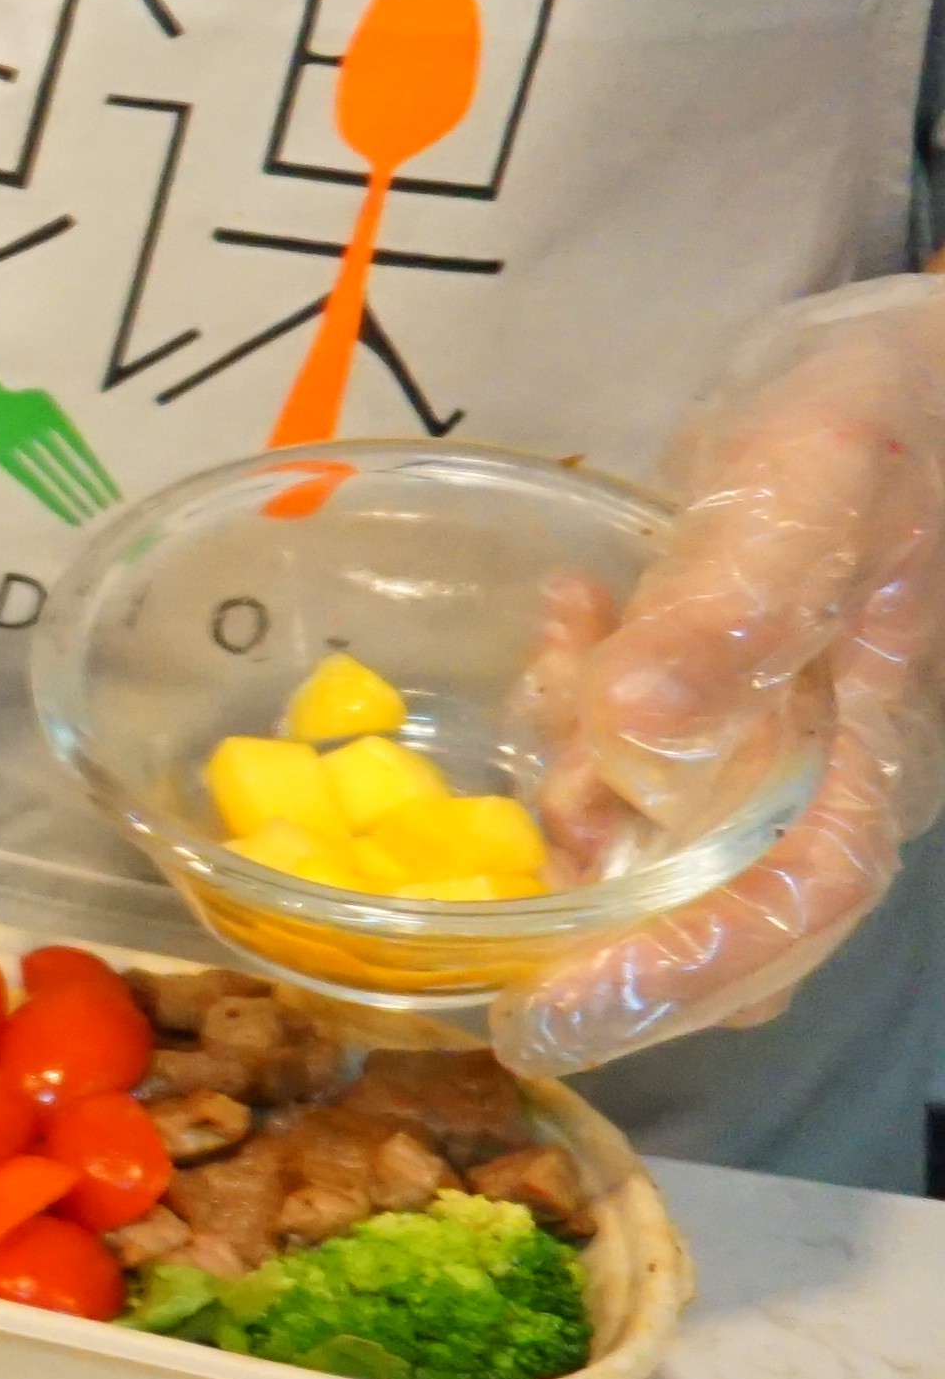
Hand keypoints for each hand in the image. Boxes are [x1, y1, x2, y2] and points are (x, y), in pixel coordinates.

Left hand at [498, 275, 944, 1077]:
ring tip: (564, 663)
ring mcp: (767, 728)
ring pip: (650, 828)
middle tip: (476, 911)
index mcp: (869, 746)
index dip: (672, 976)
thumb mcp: (812, 482)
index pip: (785, 905)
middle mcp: (817, 764)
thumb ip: (737, 605)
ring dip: (571, 789)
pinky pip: (628, 742)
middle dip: (588, 921)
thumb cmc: (887, 410)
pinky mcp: (718, 683)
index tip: (548, 1018)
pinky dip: (576, 704)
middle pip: (708, 903)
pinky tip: (572, 612)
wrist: (918, 360)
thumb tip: (639, 729)